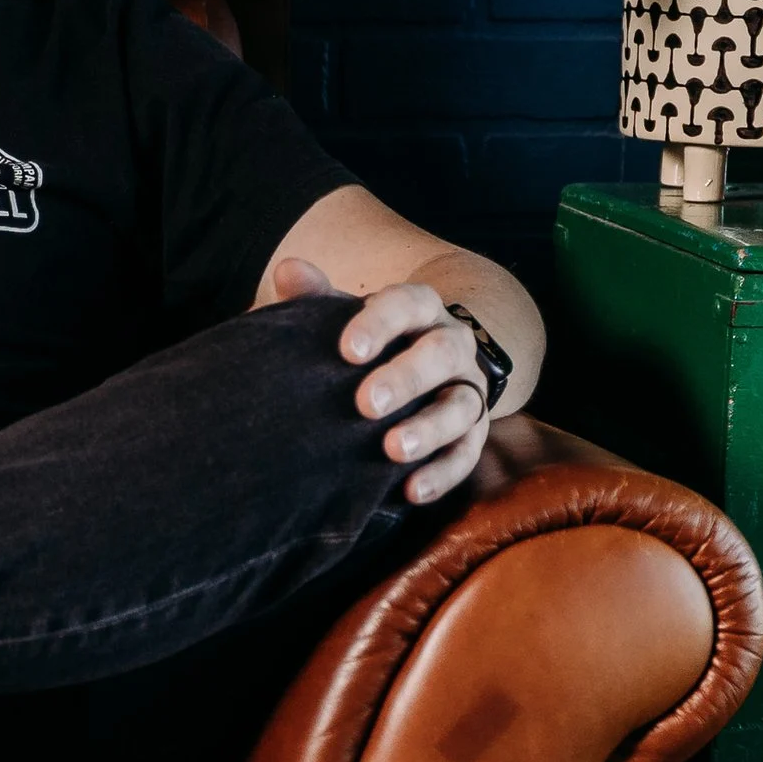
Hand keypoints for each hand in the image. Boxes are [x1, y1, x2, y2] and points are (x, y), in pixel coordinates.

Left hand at [269, 256, 491, 506]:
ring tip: (393, 450)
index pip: (407, 304)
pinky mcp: (473, 433)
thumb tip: (288, 270)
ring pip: (461, 406)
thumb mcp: (344, 316)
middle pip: (441, 354)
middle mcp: (452, 344)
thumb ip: (316, 297)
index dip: (380, 324)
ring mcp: (467, 389)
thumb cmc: (367, 341)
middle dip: (406, 378)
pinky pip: (467, 453)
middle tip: (366, 404)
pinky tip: (412, 491)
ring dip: (430, 429)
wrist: (417, 368)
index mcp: (420, 308)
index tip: (347, 351)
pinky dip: (443, 473)